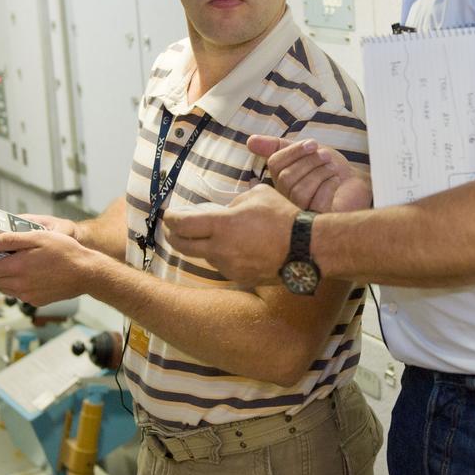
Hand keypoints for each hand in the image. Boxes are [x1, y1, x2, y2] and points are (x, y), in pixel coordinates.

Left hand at [0, 223, 98, 305]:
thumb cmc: (66, 252)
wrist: (86, 273)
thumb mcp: (39, 237)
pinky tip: (22, 272)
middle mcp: (19, 284)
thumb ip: (12, 240)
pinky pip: (15, 292)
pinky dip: (12, 283)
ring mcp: (26, 294)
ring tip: (5, 262)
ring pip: (2, 287)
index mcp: (17, 267)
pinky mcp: (34, 300)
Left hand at [163, 184, 296, 287]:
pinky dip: (220, 256)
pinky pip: (222, 265)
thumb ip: (235, 203)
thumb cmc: (283, 217)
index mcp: (221, 225)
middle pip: (182, 246)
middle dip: (172, 236)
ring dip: (200, 246)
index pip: (182, 224)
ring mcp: (229, 266)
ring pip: (204, 256)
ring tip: (207, 236)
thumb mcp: (257, 195)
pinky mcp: (240, 278)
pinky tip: (231, 248)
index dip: (171, 219)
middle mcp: (220, 249)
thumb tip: (227, 211)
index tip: (169, 214)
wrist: (306, 249)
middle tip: (172, 229)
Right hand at [249, 135, 371, 212]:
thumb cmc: (330, 170)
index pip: (275, 164)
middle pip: (285, 177)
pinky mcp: (314, 220)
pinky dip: (326, 185)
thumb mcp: (305, 153)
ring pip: (297, 189)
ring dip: (319, 172)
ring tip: (332, 168)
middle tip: (325, 156)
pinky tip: (335, 182)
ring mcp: (298, 213)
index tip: (312, 144)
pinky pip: (312, 200)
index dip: (293, 151)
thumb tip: (250, 141)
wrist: (356, 186)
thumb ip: (278, 147)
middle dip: (309, 161)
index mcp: (281, 182)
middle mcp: (285, 200)